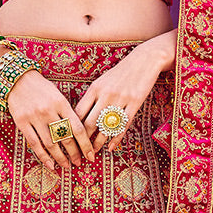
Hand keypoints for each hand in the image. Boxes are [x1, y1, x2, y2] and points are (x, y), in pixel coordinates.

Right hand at [5, 70, 95, 169]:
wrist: (17, 79)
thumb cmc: (41, 88)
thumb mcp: (58, 95)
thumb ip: (67, 112)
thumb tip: (78, 134)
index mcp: (61, 103)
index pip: (77, 128)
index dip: (85, 144)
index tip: (90, 155)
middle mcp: (49, 111)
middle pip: (65, 138)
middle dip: (74, 153)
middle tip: (78, 163)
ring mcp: (35, 117)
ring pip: (50, 143)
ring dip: (59, 157)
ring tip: (66, 165)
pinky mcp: (22, 122)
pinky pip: (34, 143)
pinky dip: (43, 156)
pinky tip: (50, 164)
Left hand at [75, 31, 175, 153]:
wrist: (144, 60)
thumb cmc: (120, 73)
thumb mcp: (102, 81)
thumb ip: (92, 97)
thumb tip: (79, 116)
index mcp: (94, 89)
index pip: (79, 112)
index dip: (72, 128)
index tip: (69, 139)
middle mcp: (105, 95)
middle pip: (90, 123)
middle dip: (83, 140)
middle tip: (79, 152)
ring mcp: (121, 100)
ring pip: (105, 127)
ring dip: (98, 143)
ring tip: (93, 152)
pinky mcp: (135, 103)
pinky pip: (123, 125)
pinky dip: (116, 138)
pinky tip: (111, 147)